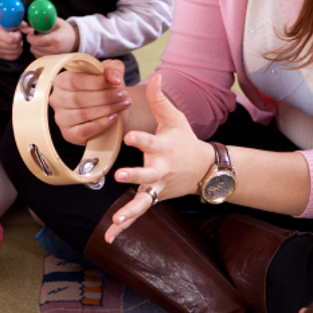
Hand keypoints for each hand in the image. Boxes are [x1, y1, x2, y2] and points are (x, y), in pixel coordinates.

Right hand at [0, 16, 23, 59]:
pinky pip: (14, 57)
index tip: (17, 31)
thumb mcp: (11, 21)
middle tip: (18, 36)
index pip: (11, 39)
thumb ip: (22, 25)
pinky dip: (17, 52)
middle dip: (20, 41)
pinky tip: (15, 45)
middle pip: (15, 46)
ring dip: (20, 46)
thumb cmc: (4, 23)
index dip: (18, 35)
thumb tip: (31, 31)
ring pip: (16, 53)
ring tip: (16, 40)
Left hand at [24, 19, 77, 56]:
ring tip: (39, 41)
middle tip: (35, 36)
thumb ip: (47, 20)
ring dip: (34, 46)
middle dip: (32, 41)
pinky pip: (38, 57)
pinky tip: (42, 46)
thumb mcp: (58, 22)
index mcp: (55, 39)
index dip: (30, 38)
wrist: (75, 41)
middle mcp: (54, 50)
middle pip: (34, 48)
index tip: (30, 33)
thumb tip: (35, 20)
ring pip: (35, 53)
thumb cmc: (66, 30)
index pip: (36, 41)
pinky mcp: (52, 61)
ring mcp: (53, 57)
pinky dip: (37, 51)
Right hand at [48, 58, 129, 145]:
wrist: (107, 109)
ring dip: (107, 109)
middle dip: (105, 97)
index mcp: (61, 81)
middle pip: (80, 98)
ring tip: (123, 105)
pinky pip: (84, 130)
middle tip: (123, 95)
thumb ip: (113, 69)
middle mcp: (57, 99)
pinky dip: (101, 124)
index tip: (116, 82)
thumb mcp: (108, 73)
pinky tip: (113, 118)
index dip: (98, 82)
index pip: (76, 81)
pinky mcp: (68, 134)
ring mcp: (61, 118)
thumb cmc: (103, 89)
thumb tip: (114, 78)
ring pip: (84, 114)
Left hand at [104, 75, 213, 242]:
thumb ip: (161, 99)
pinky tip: (109, 238)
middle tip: (121, 176)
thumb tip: (155, 75)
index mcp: (162, 149)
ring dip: (130, 212)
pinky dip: (124, 228)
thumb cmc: (184, 140)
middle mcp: (160, 170)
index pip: (150, 142)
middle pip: (147, 175)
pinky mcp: (153, 199)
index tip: (128, 135)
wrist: (204, 169)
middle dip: (135, 176)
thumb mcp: (175, 118)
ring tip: (116, 221)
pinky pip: (137, 215)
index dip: (140, 139)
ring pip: (143, 202)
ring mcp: (157, 188)